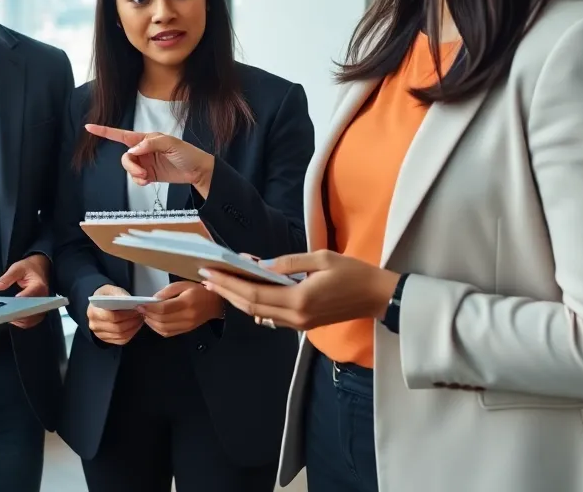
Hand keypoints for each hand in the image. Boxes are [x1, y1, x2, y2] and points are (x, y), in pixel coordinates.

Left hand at [0, 253, 50, 327]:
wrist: (41, 268)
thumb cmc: (30, 268)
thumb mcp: (17, 268)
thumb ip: (7, 277)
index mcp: (38, 286)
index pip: (28, 299)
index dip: (18, 305)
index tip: (8, 307)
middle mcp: (43, 299)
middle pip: (29, 313)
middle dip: (15, 314)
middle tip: (2, 313)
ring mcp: (42, 307)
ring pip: (29, 320)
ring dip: (17, 319)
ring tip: (5, 315)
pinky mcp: (40, 312)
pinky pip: (30, 322)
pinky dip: (21, 322)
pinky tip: (11, 317)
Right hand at [84, 124, 215, 198]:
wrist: (197, 170)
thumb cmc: (187, 153)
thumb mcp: (171, 144)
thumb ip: (151, 144)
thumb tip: (133, 150)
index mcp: (146, 139)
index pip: (121, 134)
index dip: (105, 131)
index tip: (89, 127)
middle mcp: (143, 150)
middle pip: (125, 157)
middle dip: (130, 166)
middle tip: (142, 172)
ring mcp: (145, 163)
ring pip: (129, 169)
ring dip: (134, 174)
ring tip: (146, 177)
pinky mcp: (149, 174)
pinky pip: (136, 178)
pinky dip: (138, 181)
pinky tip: (147, 181)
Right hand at [86, 284, 144, 344]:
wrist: (99, 305)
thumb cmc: (105, 297)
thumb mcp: (110, 290)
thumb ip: (118, 293)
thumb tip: (127, 299)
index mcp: (93, 311)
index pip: (111, 316)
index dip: (126, 314)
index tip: (136, 310)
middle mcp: (95, 325)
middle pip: (117, 328)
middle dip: (132, 322)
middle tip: (141, 314)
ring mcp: (100, 334)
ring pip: (120, 335)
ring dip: (133, 328)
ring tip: (140, 319)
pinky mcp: (107, 340)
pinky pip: (121, 340)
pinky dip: (131, 334)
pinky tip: (136, 326)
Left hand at [138, 281, 223, 337]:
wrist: (215, 303)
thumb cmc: (199, 291)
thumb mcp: (183, 284)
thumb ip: (167, 291)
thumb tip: (153, 299)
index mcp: (186, 302)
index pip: (163, 308)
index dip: (149, 308)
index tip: (140, 304)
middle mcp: (187, 316)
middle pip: (162, 320)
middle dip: (148, 315)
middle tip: (140, 309)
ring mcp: (187, 325)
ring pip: (163, 329)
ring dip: (151, 323)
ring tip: (145, 315)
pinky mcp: (186, 330)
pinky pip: (168, 333)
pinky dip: (158, 329)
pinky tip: (153, 322)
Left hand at [199, 251, 399, 331]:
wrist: (377, 297)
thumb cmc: (353, 273)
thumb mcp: (321, 258)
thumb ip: (288, 263)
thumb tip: (260, 265)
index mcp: (299, 299)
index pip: (254, 294)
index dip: (228, 284)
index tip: (209, 272)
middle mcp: (296, 317)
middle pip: (251, 307)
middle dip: (226, 292)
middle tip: (205, 278)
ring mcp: (299, 324)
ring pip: (259, 314)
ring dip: (237, 300)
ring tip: (219, 285)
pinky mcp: (303, 324)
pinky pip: (271, 317)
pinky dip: (254, 305)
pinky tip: (244, 293)